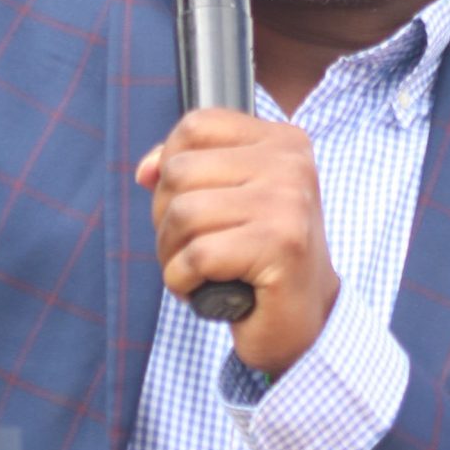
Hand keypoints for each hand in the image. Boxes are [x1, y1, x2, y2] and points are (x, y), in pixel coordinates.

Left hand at [136, 108, 339, 378]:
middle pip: (179, 171)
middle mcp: (290, 164)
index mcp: (282, 142)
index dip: (169, 168)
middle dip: (165, 220)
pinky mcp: (280, 245)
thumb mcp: (228, 203)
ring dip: (172, 254)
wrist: (303, 323)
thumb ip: (188, 173)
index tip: (185, 205)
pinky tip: (206, 292)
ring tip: (197, 274)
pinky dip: (183, 281)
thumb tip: (145, 170)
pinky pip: (196, 255)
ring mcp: (288, 202)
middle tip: (191, 251)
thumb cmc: (259, 263)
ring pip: (182, 213)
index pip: (195, 127)